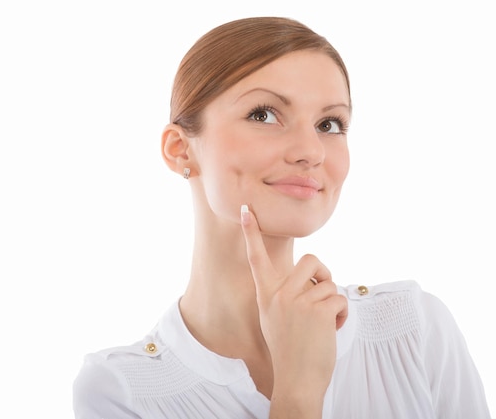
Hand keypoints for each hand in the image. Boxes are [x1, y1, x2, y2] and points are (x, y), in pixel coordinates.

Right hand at [240, 205, 347, 414]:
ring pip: (329, 284)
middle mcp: (280, 295)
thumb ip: (284, 295)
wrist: (296, 381)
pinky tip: (335, 328)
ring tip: (327, 322)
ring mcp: (299, 302)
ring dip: (334, 302)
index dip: (251, 232)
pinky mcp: (319, 312)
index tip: (246, 210)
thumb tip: (311, 279)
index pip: (256, 258)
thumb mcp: (273, 318)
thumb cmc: (288, 350)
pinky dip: (343, 314)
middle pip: (311, 261)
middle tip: (324, 289)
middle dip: (324, 273)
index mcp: (266, 295)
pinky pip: (340, 299)